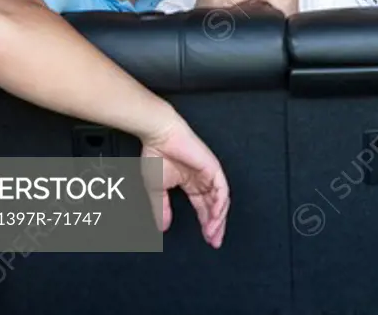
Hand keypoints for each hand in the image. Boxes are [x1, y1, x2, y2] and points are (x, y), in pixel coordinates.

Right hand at [140, 117, 230, 248]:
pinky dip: (220, 203)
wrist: (159, 135)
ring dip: (218, 218)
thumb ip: (161, 208)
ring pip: (221, 200)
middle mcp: (204, 180)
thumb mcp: (156, 189)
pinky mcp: (213, 168)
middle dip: (216, 225)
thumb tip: (163, 227)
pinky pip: (221, 189)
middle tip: (215, 242)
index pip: (204, 207)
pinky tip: (216, 216)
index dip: (206, 223)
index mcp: (192, 184)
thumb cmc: (157, 156)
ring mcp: (210, 174)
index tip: (208, 240)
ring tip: (213, 233)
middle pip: (215, 206)